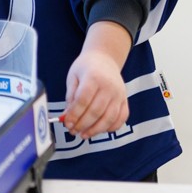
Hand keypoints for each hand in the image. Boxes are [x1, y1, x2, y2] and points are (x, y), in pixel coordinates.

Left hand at [63, 21, 131, 137]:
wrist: (105, 57)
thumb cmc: (86, 67)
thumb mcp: (73, 76)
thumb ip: (70, 96)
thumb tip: (67, 117)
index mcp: (93, 77)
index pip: (83, 100)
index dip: (74, 114)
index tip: (67, 123)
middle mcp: (109, 86)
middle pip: (96, 111)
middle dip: (83, 124)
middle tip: (73, 131)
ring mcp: (119, 94)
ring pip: (109, 118)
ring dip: (95, 130)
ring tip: (84, 134)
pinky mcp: (125, 100)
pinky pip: (121, 118)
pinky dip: (112, 127)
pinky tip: (100, 130)